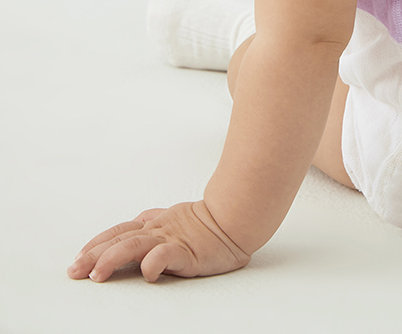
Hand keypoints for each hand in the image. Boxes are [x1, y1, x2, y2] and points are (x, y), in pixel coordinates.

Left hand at [67, 200, 251, 282]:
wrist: (236, 216)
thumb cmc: (209, 222)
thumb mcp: (176, 220)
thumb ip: (157, 223)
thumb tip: (140, 224)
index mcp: (155, 223)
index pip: (119, 231)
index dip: (97, 243)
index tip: (78, 257)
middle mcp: (158, 229)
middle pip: (119, 239)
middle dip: (93, 255)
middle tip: (74, 271)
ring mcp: (171, 238)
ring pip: (134, 245)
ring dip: (112, 259)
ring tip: (95, 274)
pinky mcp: (187, 251)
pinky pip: (165, 256)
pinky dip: (153, 263)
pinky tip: (145, 272)